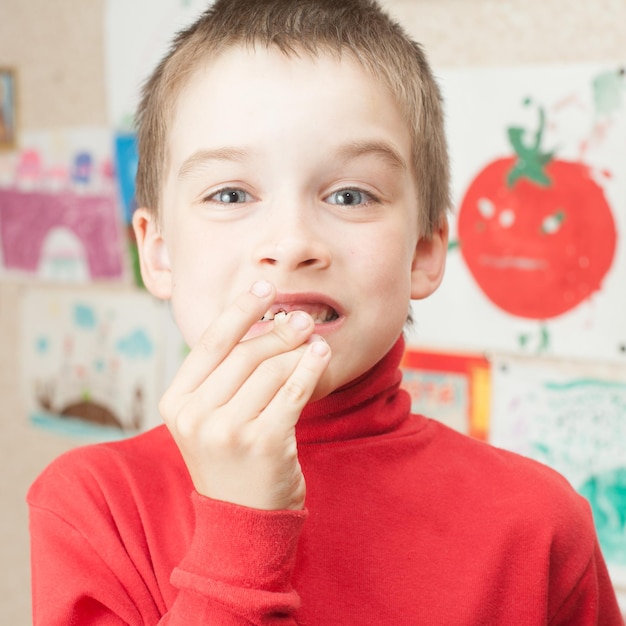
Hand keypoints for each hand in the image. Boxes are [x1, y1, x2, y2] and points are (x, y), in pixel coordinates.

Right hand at [159, 280, 331, 509]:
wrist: (241, 522)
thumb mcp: (209, 418)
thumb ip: (222, 375)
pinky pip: (294, 391)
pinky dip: (311, 367)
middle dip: (278, 330)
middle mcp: (196, 416)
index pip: (210, 343)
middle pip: (245, 354)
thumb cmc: (230, 459)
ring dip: (297, 349)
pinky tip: (321, 354)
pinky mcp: (264, 443)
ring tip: (313, 338)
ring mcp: (228, 431)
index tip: (264, 287)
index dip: (240, 310)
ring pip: (272, 370)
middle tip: (301, 318)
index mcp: (176, 403)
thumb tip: (264, 320)